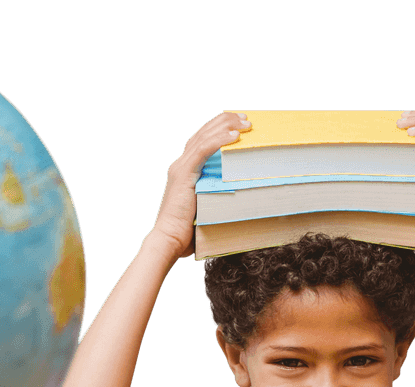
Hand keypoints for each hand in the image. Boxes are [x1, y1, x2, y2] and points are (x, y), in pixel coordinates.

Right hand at [149, 112, 249, 260]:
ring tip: (244, 122)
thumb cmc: (186, 232)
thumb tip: (239, 200)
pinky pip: (202, 150)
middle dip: (225, 122)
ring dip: (225, 126)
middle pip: (203, 134)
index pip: (201, 142)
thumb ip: (217, 198)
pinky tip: (234, 135)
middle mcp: (180, 165)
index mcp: (184, 171)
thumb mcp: (205, 208)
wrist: (169, 240)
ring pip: (204, 137)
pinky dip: (218, 140)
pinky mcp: (183, 174)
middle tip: (245, 118)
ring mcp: (180, 168)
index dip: (218, 130)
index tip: (238, 126)